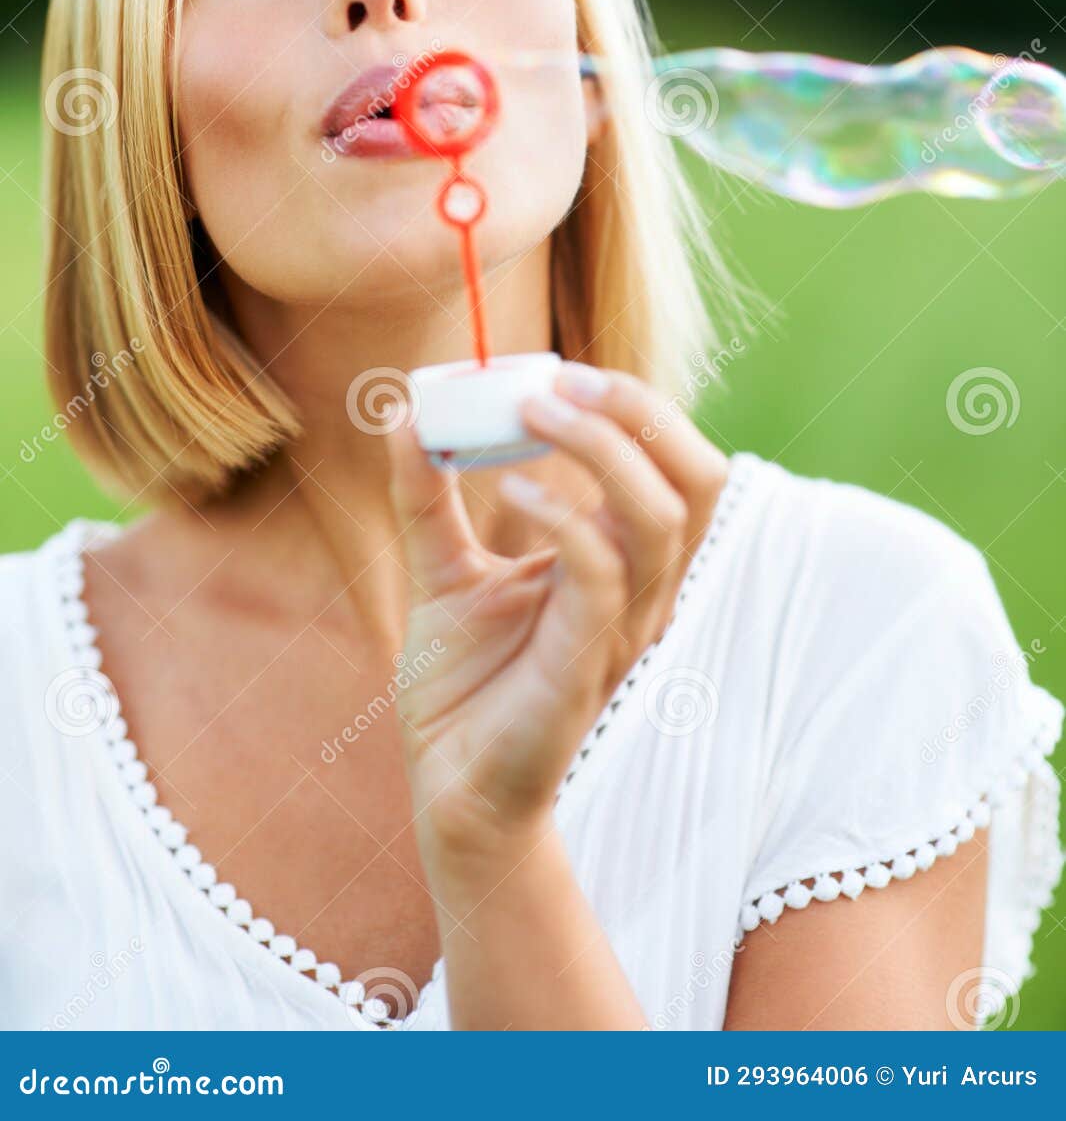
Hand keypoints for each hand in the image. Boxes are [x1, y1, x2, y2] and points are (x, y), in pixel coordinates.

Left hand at [383, 364, 728, 859]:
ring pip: (660, 516)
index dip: (634, 406)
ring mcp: (624, 627)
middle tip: (563, 380)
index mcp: (625, 559)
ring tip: (532, 413)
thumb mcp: (440, 565)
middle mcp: (644, 589)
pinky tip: (513, 487)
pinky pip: (603, 574)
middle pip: (698, 479)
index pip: (676, 463)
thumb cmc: (462, 682)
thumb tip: (405, 410)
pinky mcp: (586, 662)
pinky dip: (564, 516)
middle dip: (640, 413)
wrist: (448, 782)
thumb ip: (427, 493)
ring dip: (600, 448)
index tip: (558, 371)